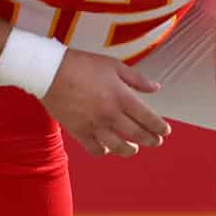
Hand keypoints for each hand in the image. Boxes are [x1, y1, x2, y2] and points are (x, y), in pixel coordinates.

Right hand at [43, 51, 168, 156]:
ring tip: (134, 149)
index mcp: (121, 96)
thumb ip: (136, 79)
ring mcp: (94, 125)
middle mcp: (110, 114)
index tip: (165, 131)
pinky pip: (95, 148)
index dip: (159, 127)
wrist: (50, 72)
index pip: (148, 118)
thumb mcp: (113, 65)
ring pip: (118, 147)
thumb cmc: (81, 65)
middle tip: (157, 141)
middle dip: (151, 140)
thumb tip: (155, 87)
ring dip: (130, 150)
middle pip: (137, 134)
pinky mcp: (79, 131)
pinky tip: (107, 148)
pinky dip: (104, 151)